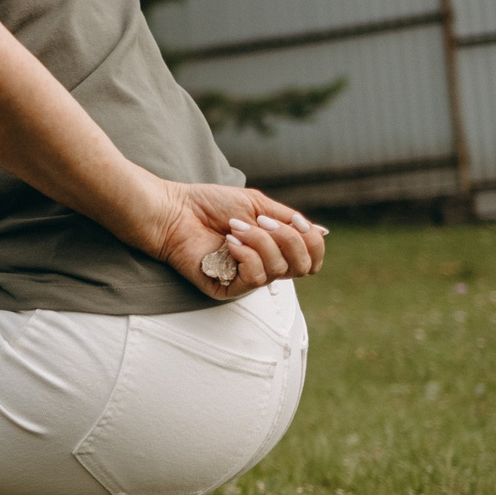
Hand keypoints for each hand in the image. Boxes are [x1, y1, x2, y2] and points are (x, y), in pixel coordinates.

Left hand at [143, 179, 327, 298]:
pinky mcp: (226, 289)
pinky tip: (229, 243)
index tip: (293, 221)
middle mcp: (264, 267)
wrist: (173, 211)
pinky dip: (247, 255)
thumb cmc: (209, 205)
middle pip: (304, 268)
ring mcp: (245, 280)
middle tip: (261, 222)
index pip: (311, 259)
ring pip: (279, 271)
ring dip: (262, 241)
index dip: (311, 241)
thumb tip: (322, 233)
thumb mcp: (257, 205)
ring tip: (236, 228)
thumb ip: (289, 220)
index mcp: (273, 249)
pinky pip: (255, 279)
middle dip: (290, 240)